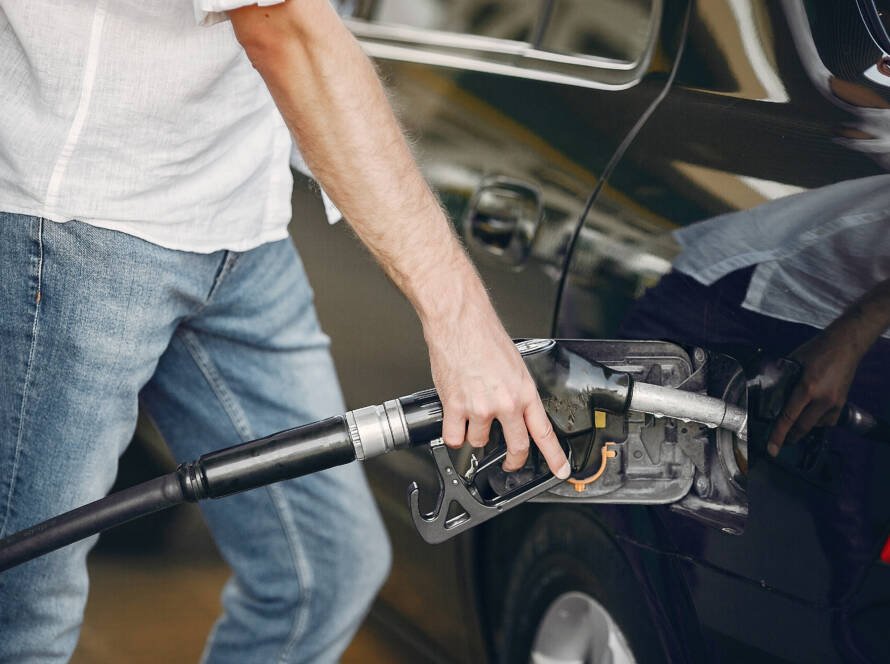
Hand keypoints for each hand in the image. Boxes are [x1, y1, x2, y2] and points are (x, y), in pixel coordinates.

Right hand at [424, 307, 569, 479]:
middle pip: (516, 447)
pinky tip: (455, 423)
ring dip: (476, 435)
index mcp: (524, 392)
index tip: (560, 470)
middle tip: (511, 464)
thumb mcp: (515, 365)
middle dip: (514, 461)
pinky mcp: (456, 407)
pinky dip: (454, 434)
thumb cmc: (485, 337)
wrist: (460, 323)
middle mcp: (505, 403)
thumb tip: (516, 408)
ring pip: (479, 442)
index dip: (555, 456)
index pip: (544, 432)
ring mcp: (480, 408)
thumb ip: (517, 391)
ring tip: (471, 417)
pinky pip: (454, 437)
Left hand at [767, 328, 862, 456]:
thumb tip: (770, 393)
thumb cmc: (817, 350)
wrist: (845, 345)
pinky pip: (827, 421)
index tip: (772, 449)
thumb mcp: (793, 363)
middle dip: (789, 437)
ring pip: (815, 426)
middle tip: (778, 442)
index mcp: (807, 388)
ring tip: (792, 427)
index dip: (778, 435)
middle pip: (802, 427)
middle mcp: (823, 400)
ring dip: (803, 428)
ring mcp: (835, 403)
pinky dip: (816, 422)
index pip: (789, 417)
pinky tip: (809, 417)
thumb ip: (782, 379)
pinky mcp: (842, 404)